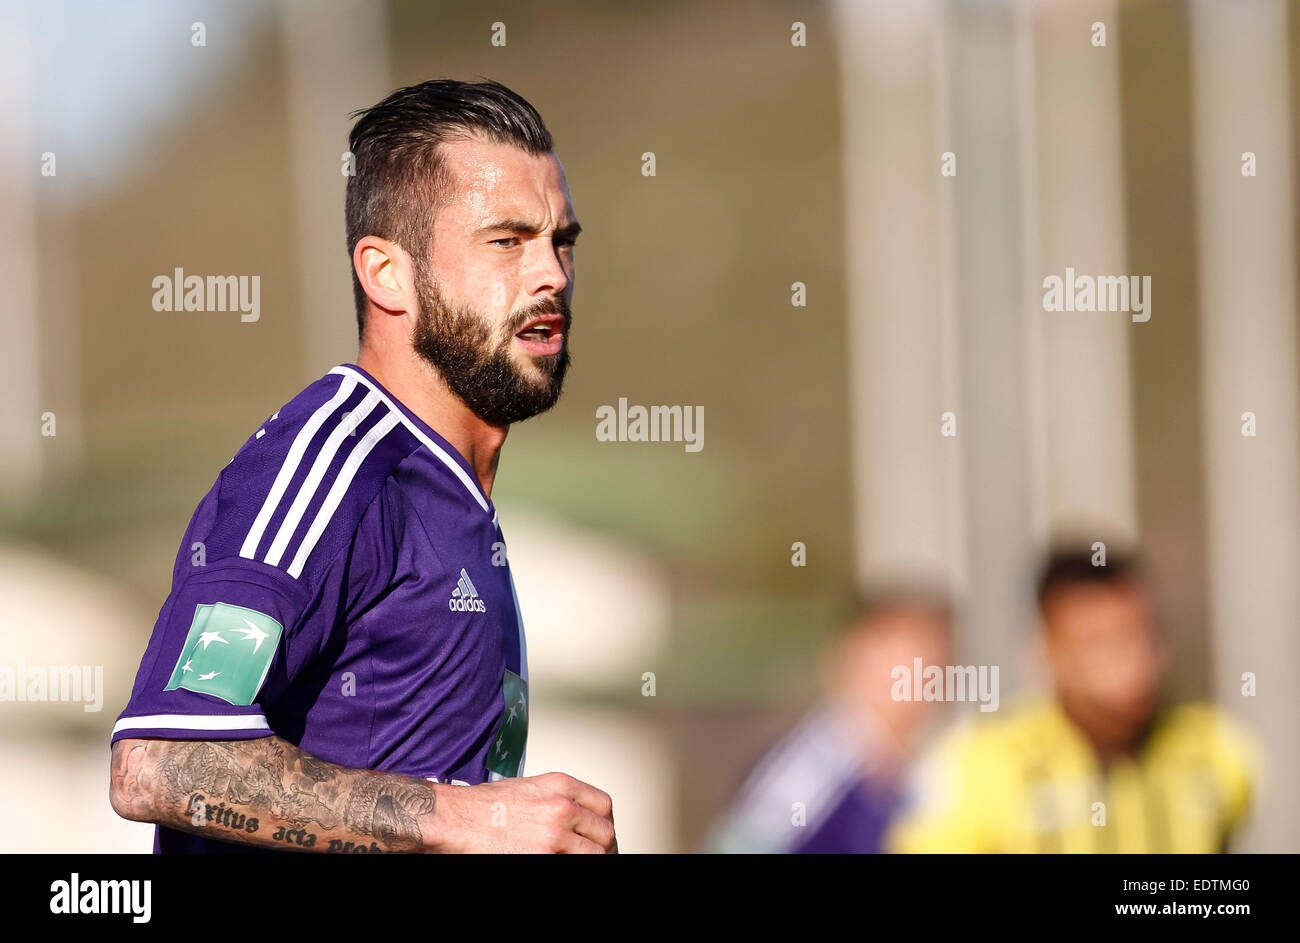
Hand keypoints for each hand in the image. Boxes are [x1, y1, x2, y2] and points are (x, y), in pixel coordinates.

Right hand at [427, 772, 616, 852]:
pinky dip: (570, 863)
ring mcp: (554, 837)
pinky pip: (571, 864)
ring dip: (590, 858)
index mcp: (560, 786)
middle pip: (605, 832)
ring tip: (580, 859)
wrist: (456, 819)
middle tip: (595, 853)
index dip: (604, 823)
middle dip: (602, 845)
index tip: (600, 834)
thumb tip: (577, 819)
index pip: (604, 806)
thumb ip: (557, 799)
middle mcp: (562, 809)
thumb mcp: (529, 787)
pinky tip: (558, 860)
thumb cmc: (483, 806)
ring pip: (595, 854)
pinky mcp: (543, 859)